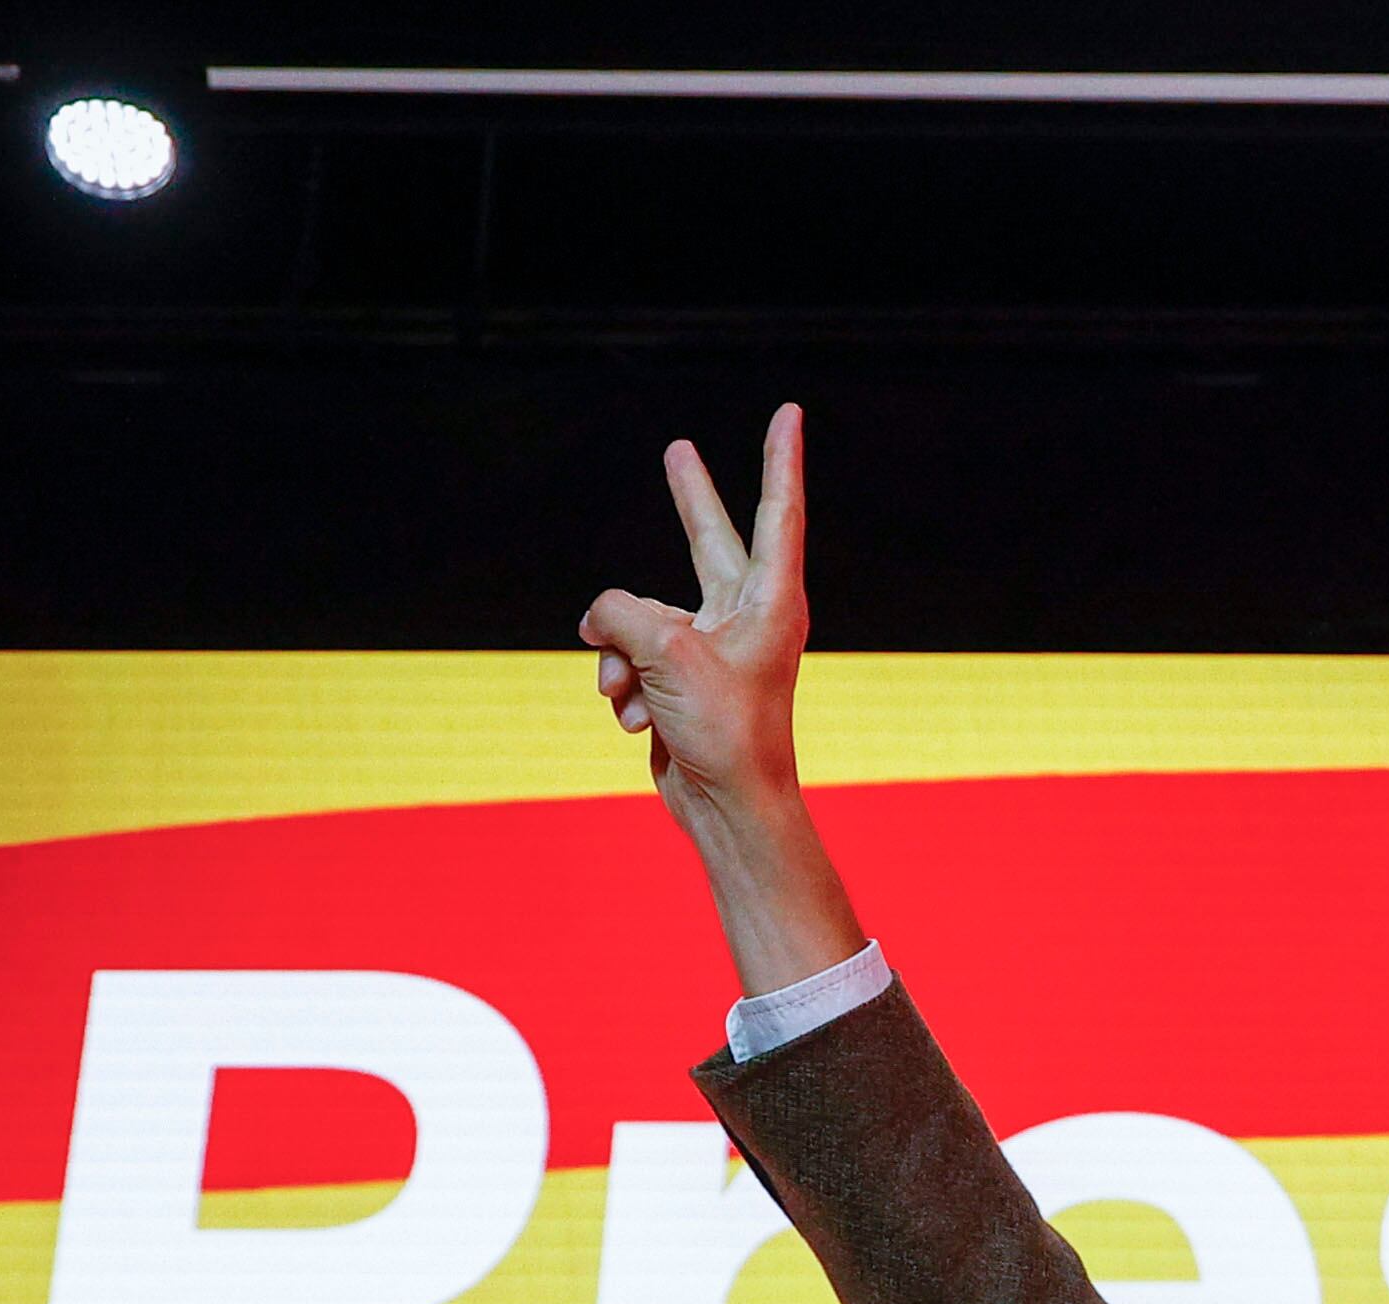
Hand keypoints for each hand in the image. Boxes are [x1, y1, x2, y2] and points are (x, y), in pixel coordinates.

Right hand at [580, 403, 813, 836]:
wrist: (727, 805)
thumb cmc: (725, 732)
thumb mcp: (667, 655)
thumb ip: (622, 612)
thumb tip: (598, 619)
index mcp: (770, 600)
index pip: (776, 512)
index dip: (779, 460)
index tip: (789, 413)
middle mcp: (744, 616)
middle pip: (707, 540)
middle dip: (688, 499)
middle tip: (679, 451)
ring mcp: (708, 646)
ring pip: (637, 618)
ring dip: (621, 658)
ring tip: (640, 697)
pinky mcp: (677, 678)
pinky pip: (627, 658)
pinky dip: (623, 687)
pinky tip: (641, 721)